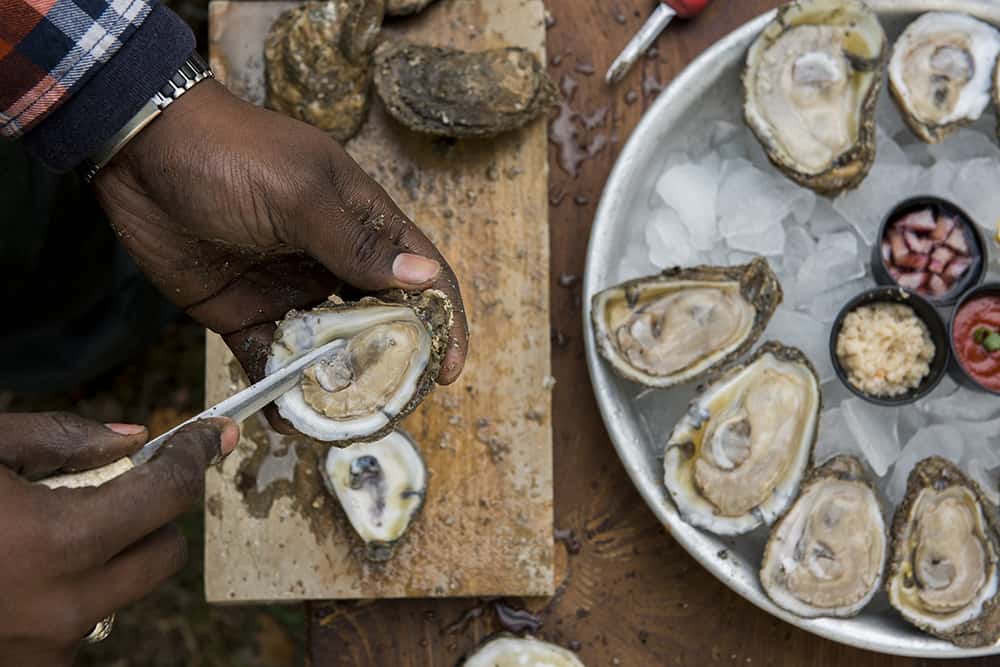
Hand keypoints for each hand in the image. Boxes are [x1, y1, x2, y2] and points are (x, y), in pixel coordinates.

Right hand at [0, 412, 237, 666]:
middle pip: (163, 555)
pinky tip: (24, 569)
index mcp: (56, 542)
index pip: (166, 494)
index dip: (195, 454)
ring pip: (122, 593)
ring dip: (111, 556)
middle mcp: (63, 607)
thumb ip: (61, 440)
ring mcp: (43, 649)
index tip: (211, 434)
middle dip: (156, 513)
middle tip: (125, 482)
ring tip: (49, 529)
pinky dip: (72, 591)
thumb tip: (132, 439)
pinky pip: (78, 625)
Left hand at [92, 80, 468, 430]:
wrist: (139, 152)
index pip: (422, 275)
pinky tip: (288, 421)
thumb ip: (355, 243)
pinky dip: (283, 393)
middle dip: (392, 369)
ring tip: (341, 427)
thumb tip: (424, 281)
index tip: (448, 368)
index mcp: (362, 223)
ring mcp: (291, 292)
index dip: (444, 320)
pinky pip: (273, 362)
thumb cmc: (229, 155)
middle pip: (382, 324)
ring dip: (339, 388)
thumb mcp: (298, 193)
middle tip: (392, 410)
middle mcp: (335, 263)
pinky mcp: (245, 314)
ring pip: (330, 352)